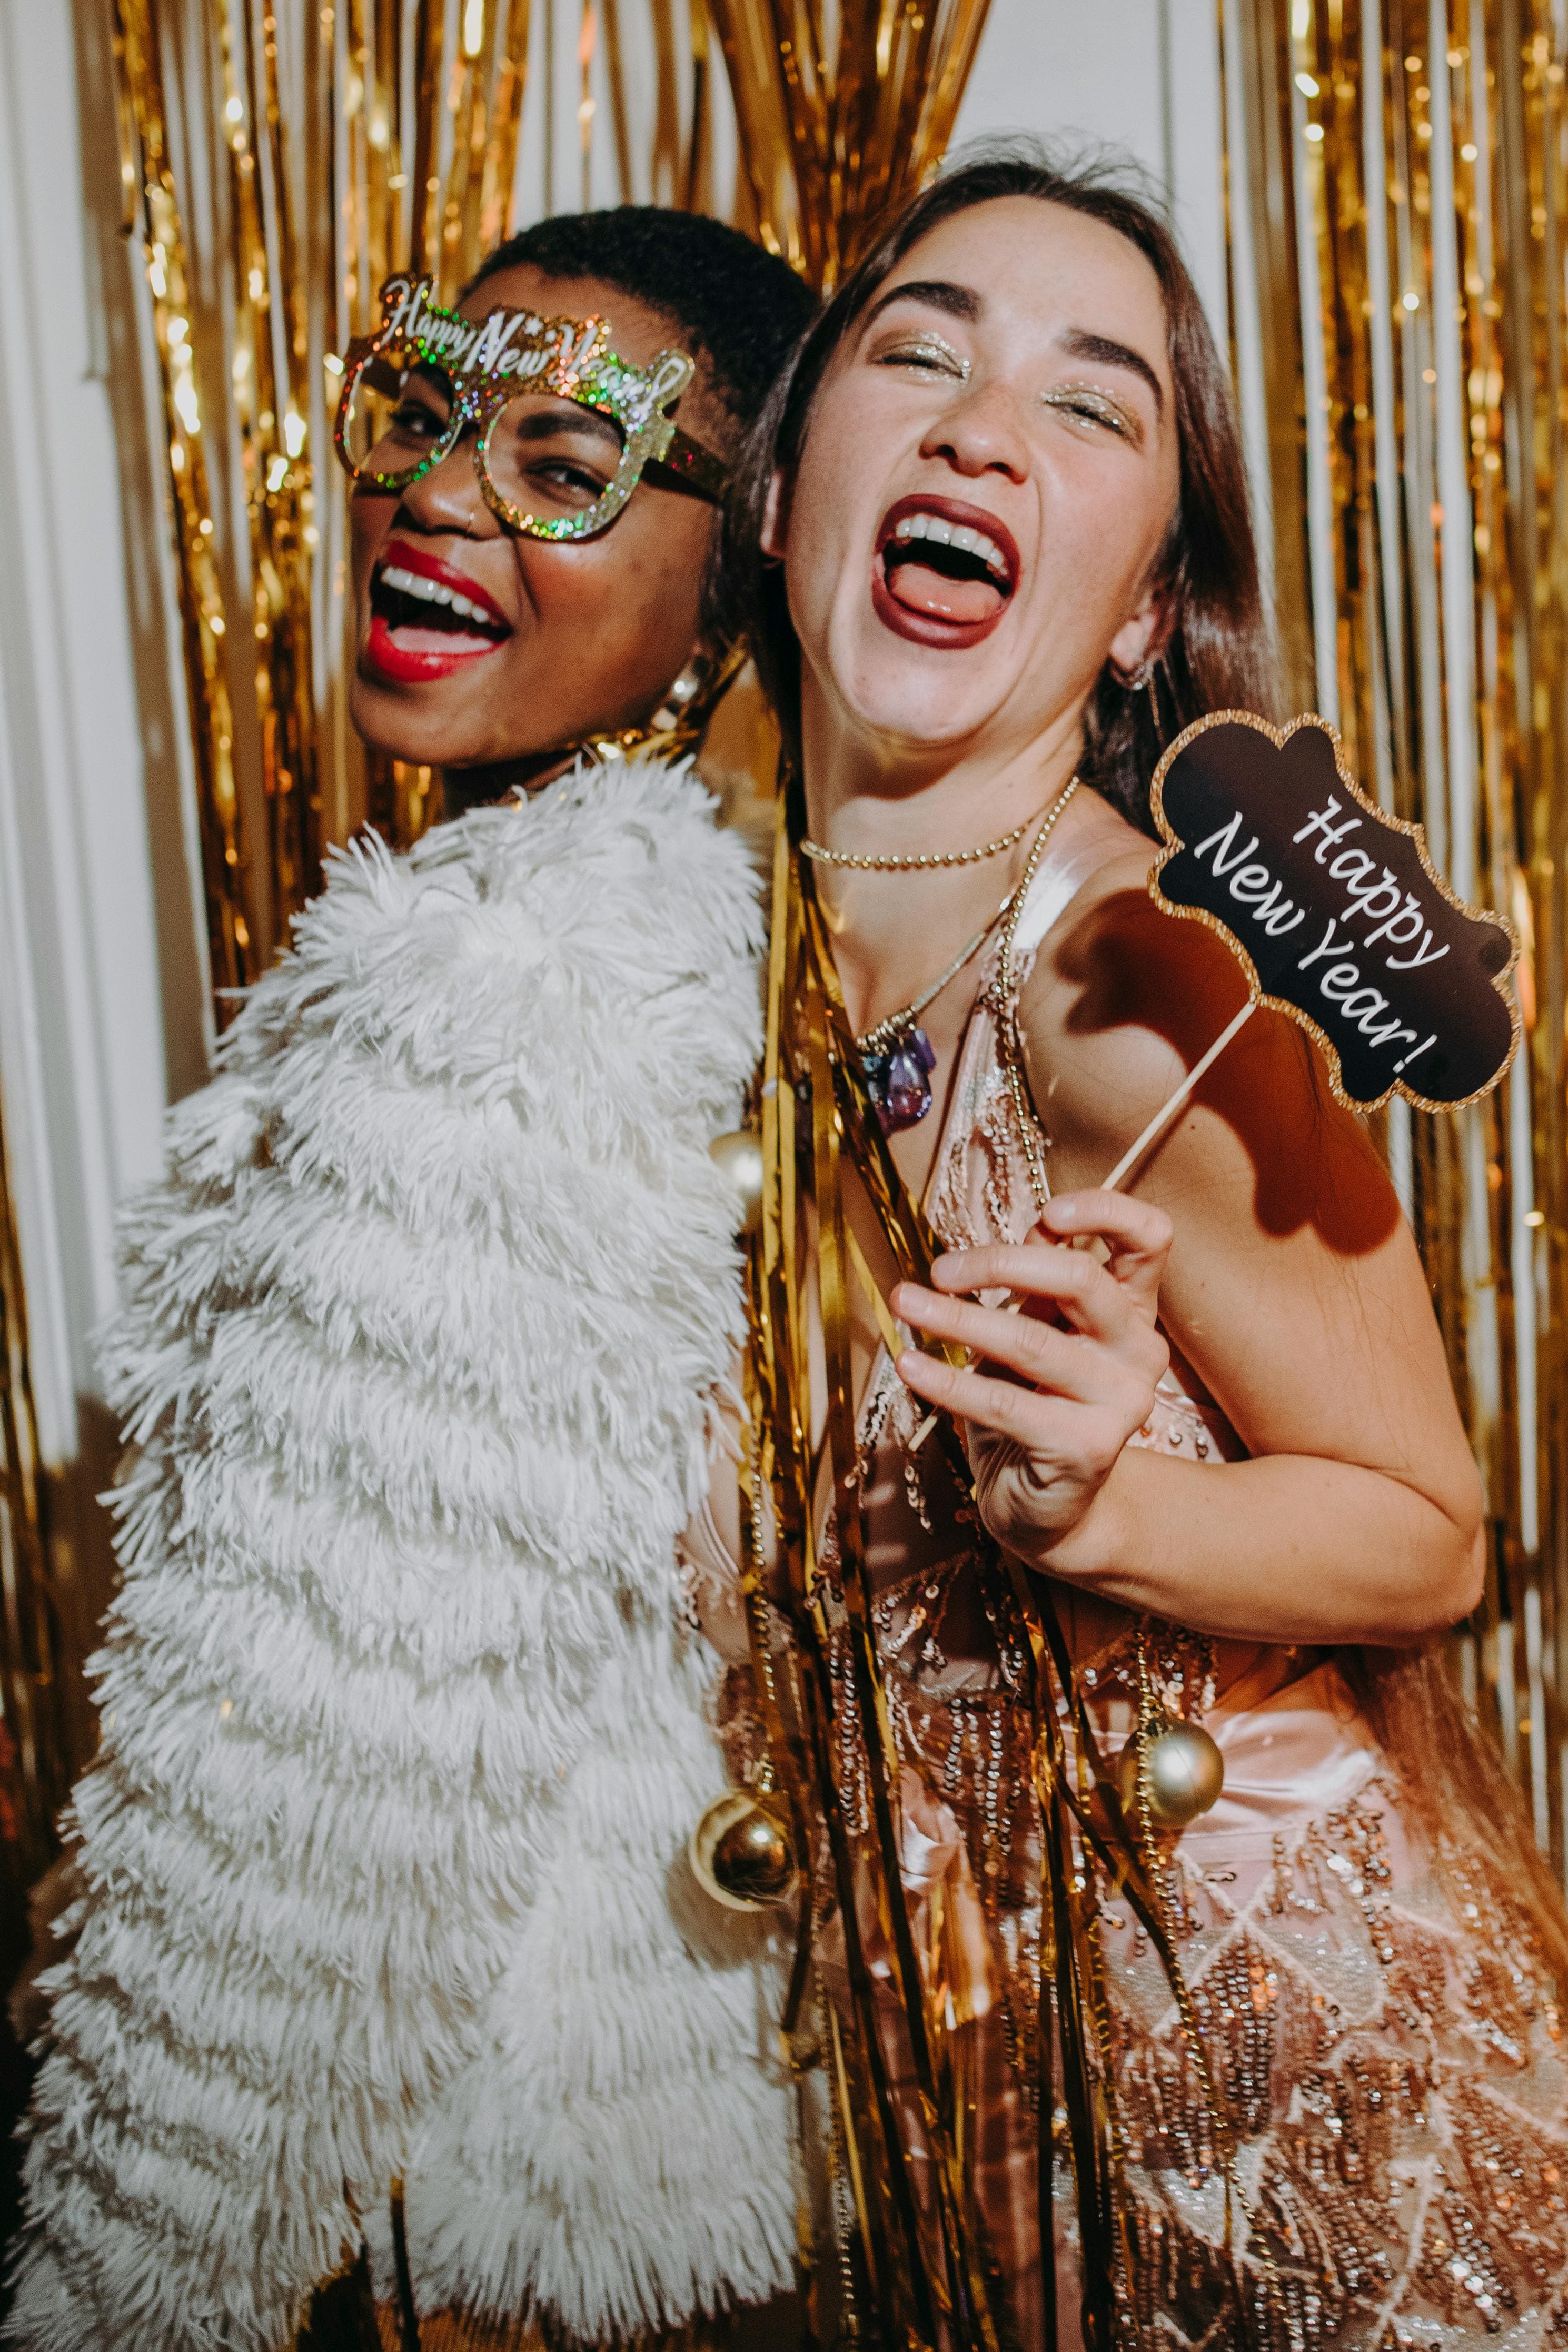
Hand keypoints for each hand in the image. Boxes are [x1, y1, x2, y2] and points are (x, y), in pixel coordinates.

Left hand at [889, 1192, 1171, 1564]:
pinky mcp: (1087, 1448)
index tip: (1048, 1213)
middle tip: (941, 1269)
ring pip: (1031, 1340)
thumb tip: (1030, 1224)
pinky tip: (910, 1364)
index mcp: (1132, 1310)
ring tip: (906, 1302)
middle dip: (1002, 1263)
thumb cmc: (1034, 1407)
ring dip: (957, 1317)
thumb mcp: (1037, 1333)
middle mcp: (1138, 1351)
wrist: (1047, 1507)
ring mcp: (1120, 1401)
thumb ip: (1038, 1284)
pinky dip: (948, 1380)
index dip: (1106, 1212)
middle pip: (1082, 1279)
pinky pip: (1004, 1403)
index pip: (1149, 1239)